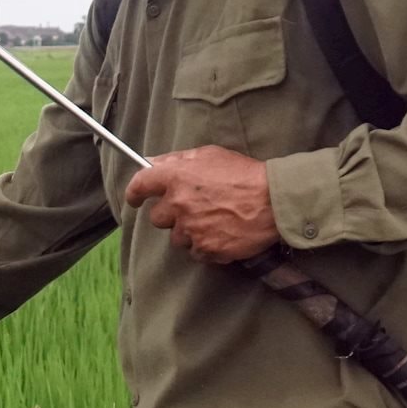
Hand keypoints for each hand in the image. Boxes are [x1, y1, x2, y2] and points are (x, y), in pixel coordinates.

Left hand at [123, 145, 279, 262]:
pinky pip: (196, 252)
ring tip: (214, 221)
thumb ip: (178, 159)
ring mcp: (191, 230)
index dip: (134, 193)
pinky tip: (222, 233)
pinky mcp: (205, 249)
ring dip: (189, 231)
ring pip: (177, 238)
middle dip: (171, 214)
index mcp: (176, 177)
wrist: (273, 201)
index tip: (134, 198)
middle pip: (157, 218)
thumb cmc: (245, 174)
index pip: (140, 185)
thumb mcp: (211, 155)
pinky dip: (205, 245)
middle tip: (193, 208)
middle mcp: (178, 205)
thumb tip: (153, 162)